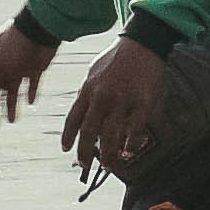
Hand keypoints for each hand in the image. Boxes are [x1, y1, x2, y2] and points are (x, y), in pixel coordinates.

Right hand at [0, 22, 52, 125]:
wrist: (42, 28)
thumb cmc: (14, 44)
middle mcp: (2, 65)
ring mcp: (19, 66)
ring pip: (12, 90)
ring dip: (11, 106)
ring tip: (12, 120)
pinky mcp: (35, 67)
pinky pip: (31, 84)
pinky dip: (30, 93)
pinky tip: (31, 103)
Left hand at [60, 39, 173, 176]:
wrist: (141, 43)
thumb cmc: (117, 57)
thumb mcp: (93, 72)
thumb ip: (87, 93)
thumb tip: (83, 112)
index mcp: (88, 90)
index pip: (73, 119)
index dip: (68, 138)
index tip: (67, 150)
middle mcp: (102, 98)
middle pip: (89, 133)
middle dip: (85, 153)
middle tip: (86, 165)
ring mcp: (122, 101)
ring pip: (110, 137)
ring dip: (108, 155)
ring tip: (109, 165)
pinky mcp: (142, 103)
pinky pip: (134, 131)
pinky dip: (131, 145)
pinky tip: (129, 150)